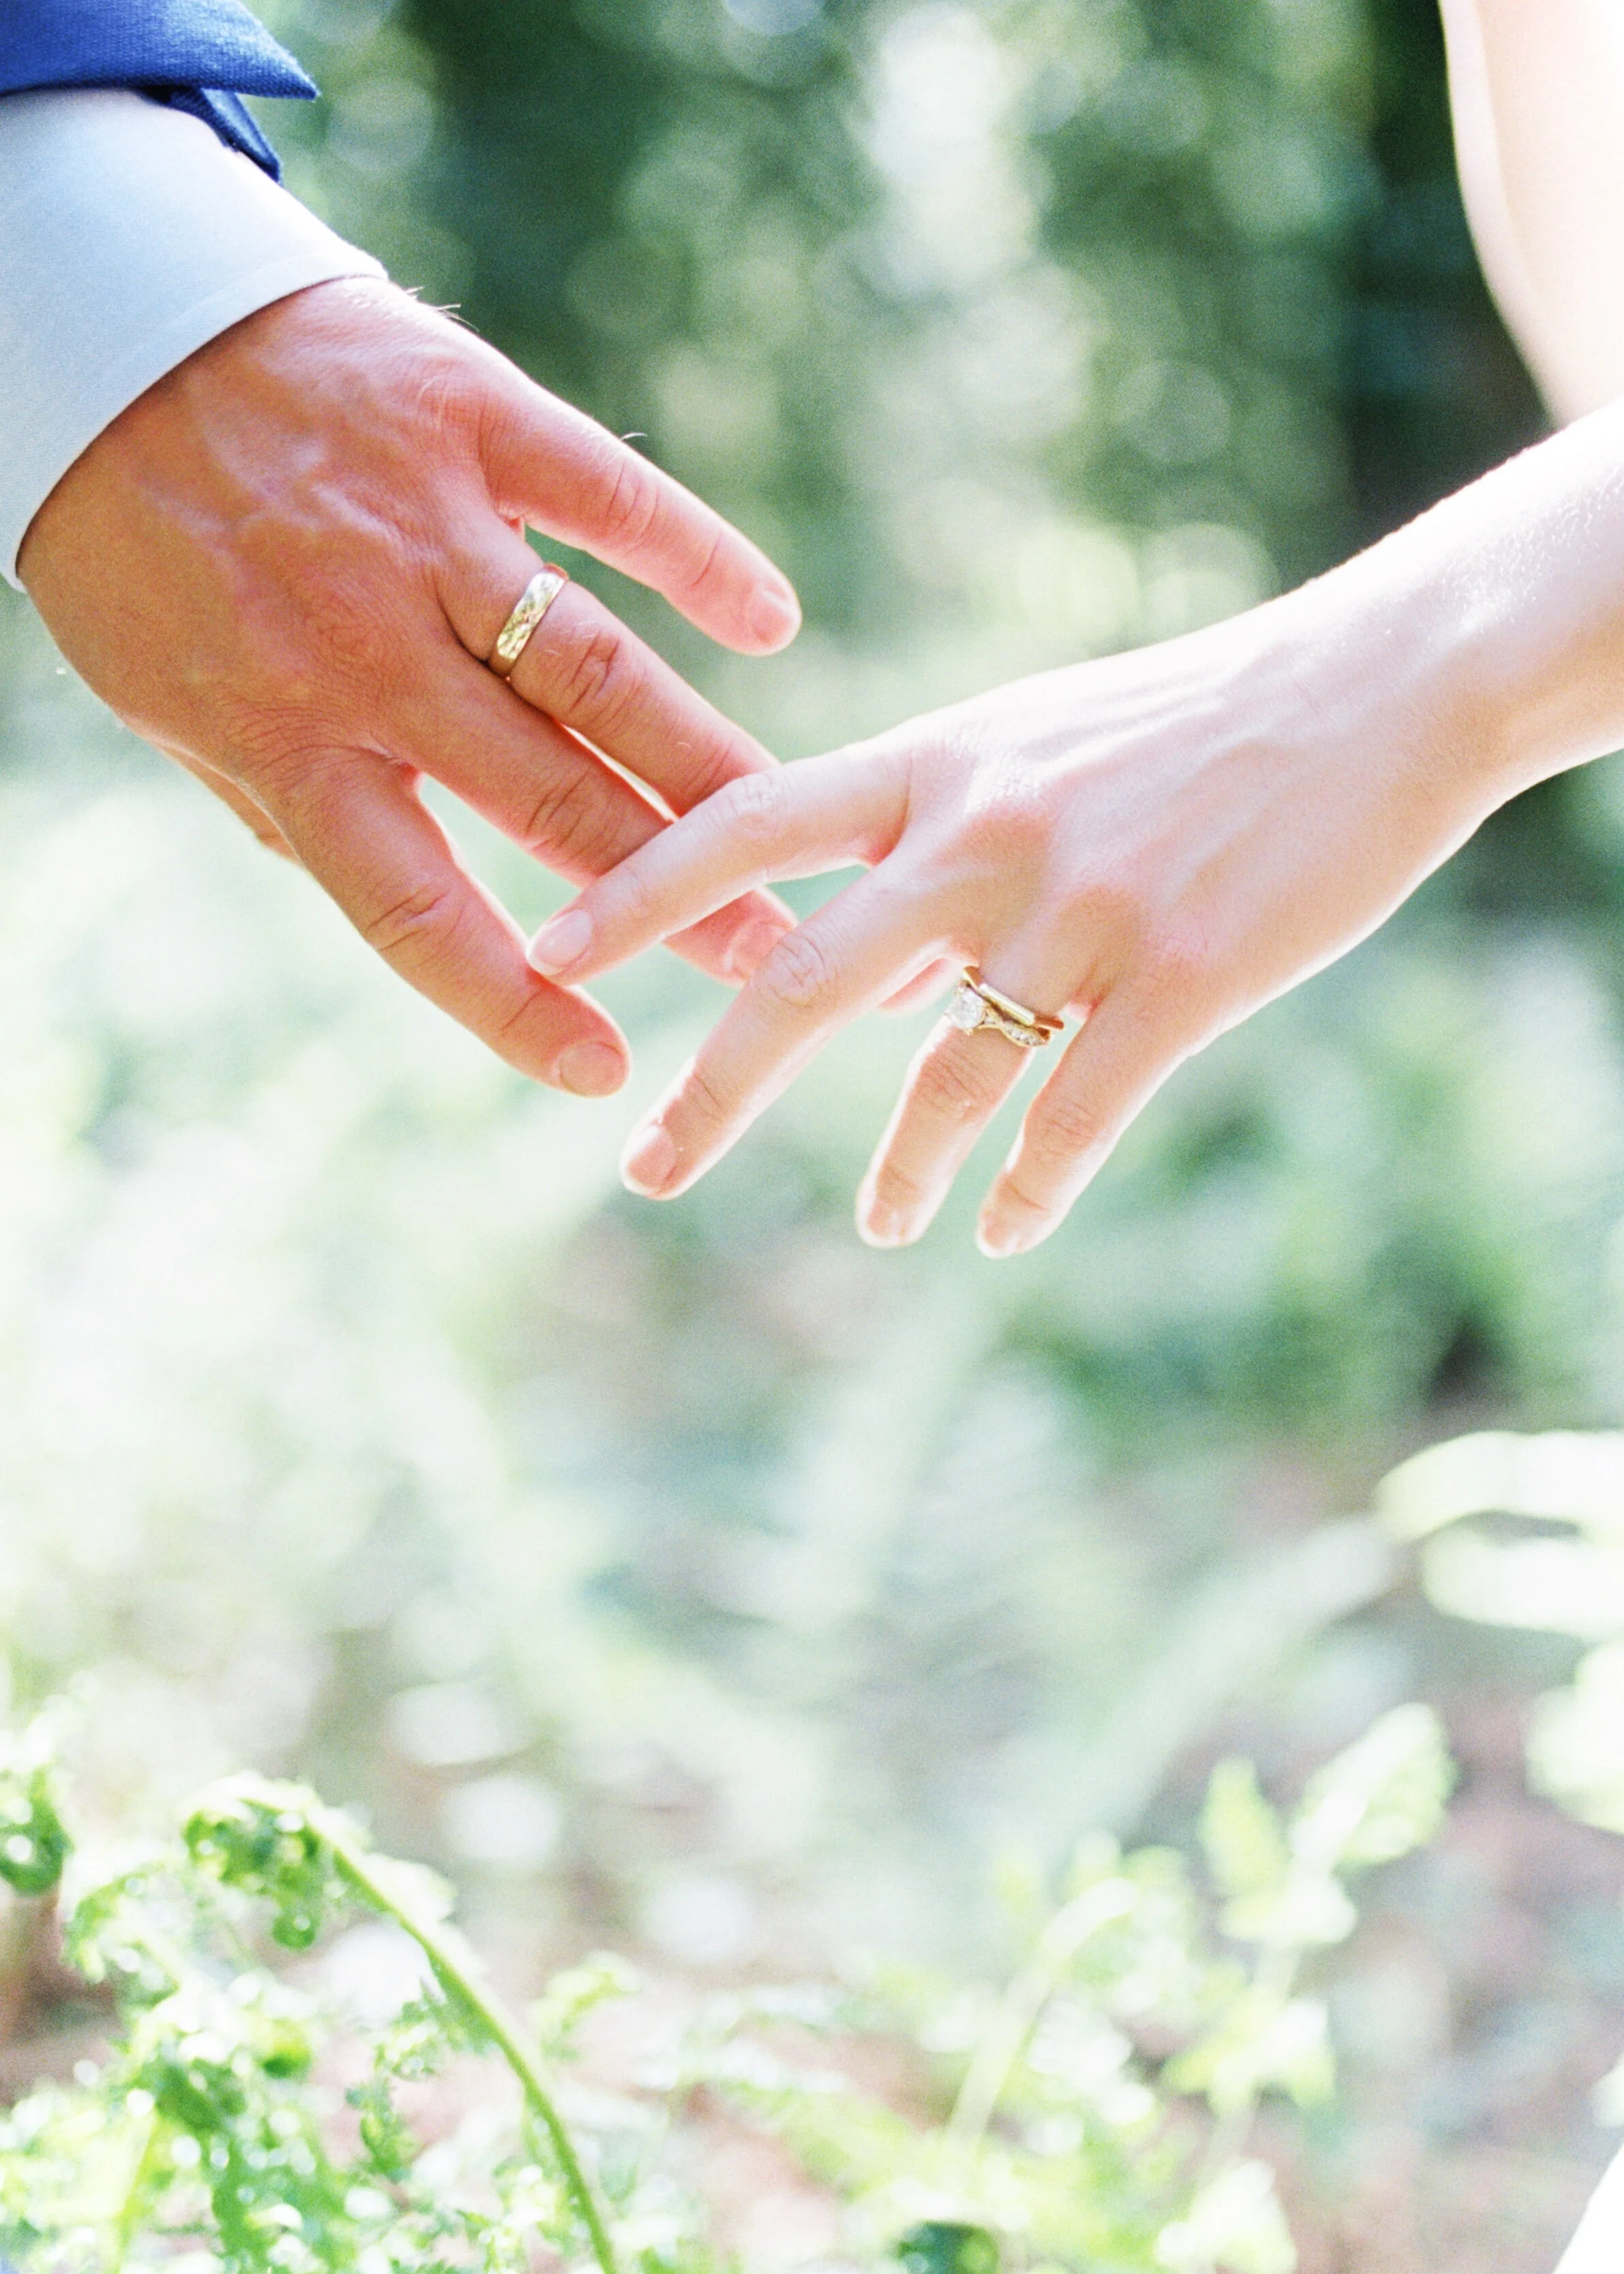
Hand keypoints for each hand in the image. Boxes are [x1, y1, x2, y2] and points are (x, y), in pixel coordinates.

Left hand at [19, 276, 799, 1095]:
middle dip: (670, 892)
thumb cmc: (130, 540)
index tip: (601, 1068)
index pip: (418, 910)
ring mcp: (427, 531)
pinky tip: (768, 622)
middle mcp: (365, 652)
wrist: (99, 329)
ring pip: (598, 673)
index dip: (513, 1001)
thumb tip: (400, 898)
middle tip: (762, 952)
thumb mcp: (171, 704)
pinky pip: (607, 497)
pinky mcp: (471, 415)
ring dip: (706, 765)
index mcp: (286, 740)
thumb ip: (287, 801)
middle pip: (551, 798)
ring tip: (792, 829)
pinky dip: (696, 557)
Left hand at [523, 568, 1527, 1251]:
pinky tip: (1001, 1229)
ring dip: (902, 1169)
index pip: (746, 820)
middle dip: (712, 1088)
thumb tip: (856, 981)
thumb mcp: (1031, 751)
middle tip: (644, 1169)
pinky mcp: (1181, 981)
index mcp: (936, 761)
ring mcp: (1081, 911)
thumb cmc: (1190, 722)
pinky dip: (1026, 1187)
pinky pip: (1072, 1116)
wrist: (1377, 687)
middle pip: (803, 978)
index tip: (546, 952)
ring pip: (945, 1074)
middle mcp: (984, 836)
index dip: (636, 889)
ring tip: (887, 1228)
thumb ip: (928, 854)